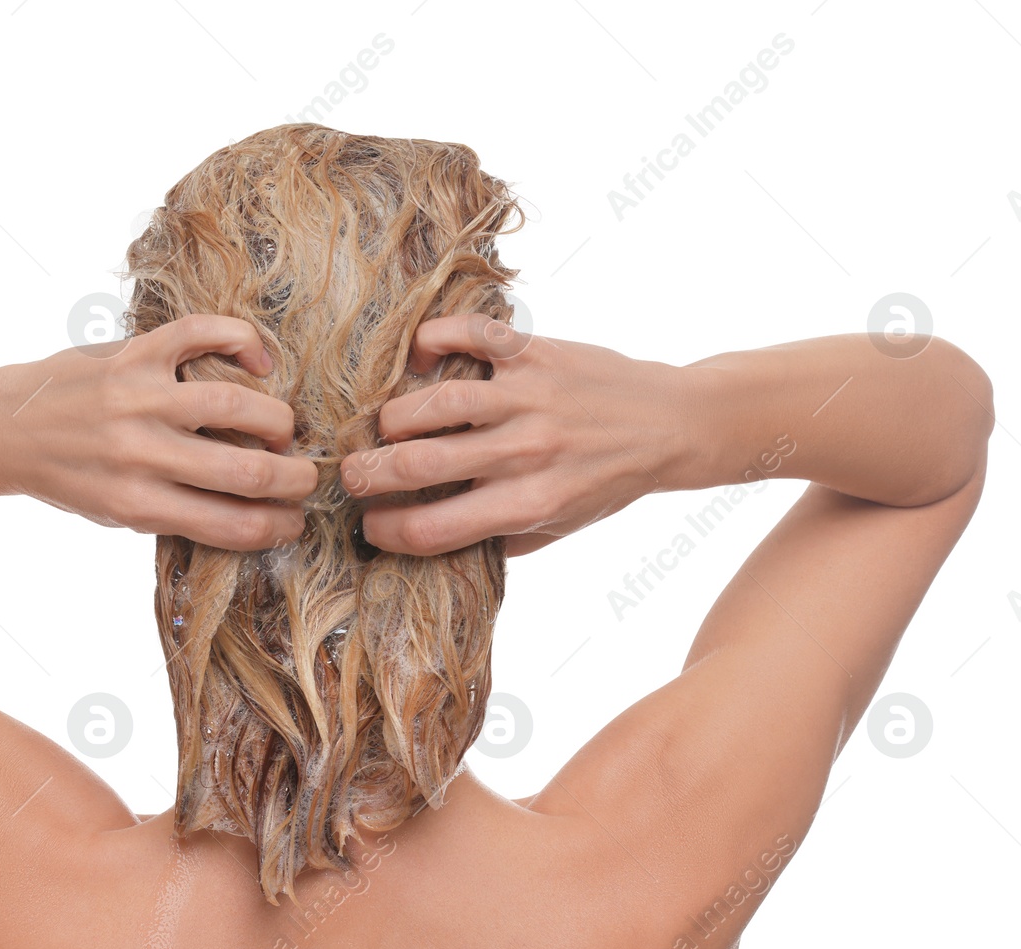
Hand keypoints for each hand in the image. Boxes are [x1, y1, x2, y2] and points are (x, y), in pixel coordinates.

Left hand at [0, 314, 317, 550]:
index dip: (279, 526)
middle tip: (306, 477)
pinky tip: (259, 363)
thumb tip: (252, 515)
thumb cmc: (66, 477)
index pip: (233, 524)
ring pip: (236, 403)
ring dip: (277, 421)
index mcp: (137, 504)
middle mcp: (139, 453)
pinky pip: (201, 333)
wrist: (1, 429)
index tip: (296, 521)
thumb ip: (176, 512)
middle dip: (295, 479)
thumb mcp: (116, 513)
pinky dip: (242, 342)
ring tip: (283, 430)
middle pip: (246, 471)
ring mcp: (136, 398)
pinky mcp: (131, 352)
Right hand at [340, 315, 686, 556]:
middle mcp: (527, 451)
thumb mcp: (558, 528)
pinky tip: (421, 357)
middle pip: (420, 466)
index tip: (369, 526)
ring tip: (384, 426)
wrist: (672, 426)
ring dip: (395, 416)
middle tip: (349, 474)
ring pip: (437, 403)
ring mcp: (530, 396)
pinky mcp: (537, 352)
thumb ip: (499, 538)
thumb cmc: (608, 483)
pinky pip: (473, 334)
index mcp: (529, 504)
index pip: (433, 529)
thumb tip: (428, 542)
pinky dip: (436, 339)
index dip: (386, 531)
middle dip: (366, 474)